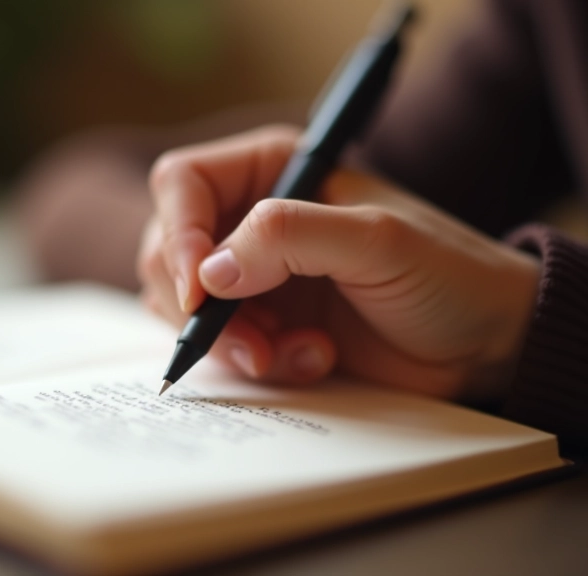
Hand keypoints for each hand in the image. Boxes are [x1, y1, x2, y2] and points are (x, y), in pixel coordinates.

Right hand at [138, 125, 540, 398]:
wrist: (484, 343)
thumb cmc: (447, 273)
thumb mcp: (375, 240)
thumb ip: (288, 236)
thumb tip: (208, 273)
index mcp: (273, 169)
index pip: (183, 182)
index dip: (179, 233)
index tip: (201, 289)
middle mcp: (252, 218)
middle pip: (169, 248)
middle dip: (199, 303)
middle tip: (251, 339)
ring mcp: (254, 275)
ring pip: (186, 304)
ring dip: (230, 340)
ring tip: (293, 352)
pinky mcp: (264, 323)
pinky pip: (221, 345)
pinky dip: (257, 361)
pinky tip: (314, 359)